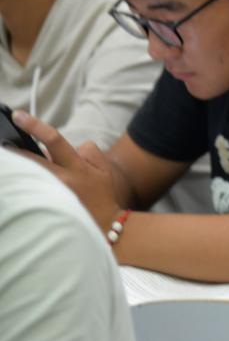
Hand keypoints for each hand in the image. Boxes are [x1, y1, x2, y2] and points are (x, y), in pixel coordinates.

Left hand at [12, 111, 119, 227]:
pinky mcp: (45, 207)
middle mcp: (62, 180)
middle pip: (31, 160)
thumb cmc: (102, 195)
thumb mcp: (104, 170)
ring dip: (16, 168)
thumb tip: (67, 147)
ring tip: (9, 165)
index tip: (18, 115)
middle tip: (0, 143)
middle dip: (13, 151)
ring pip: (28, 175)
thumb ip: (89, 152)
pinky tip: (17, 185)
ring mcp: (52, 195)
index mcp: (77, 167)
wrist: (105, 225)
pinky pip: (29, 190)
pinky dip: (23, 185)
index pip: (55, 140)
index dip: (35, 126)